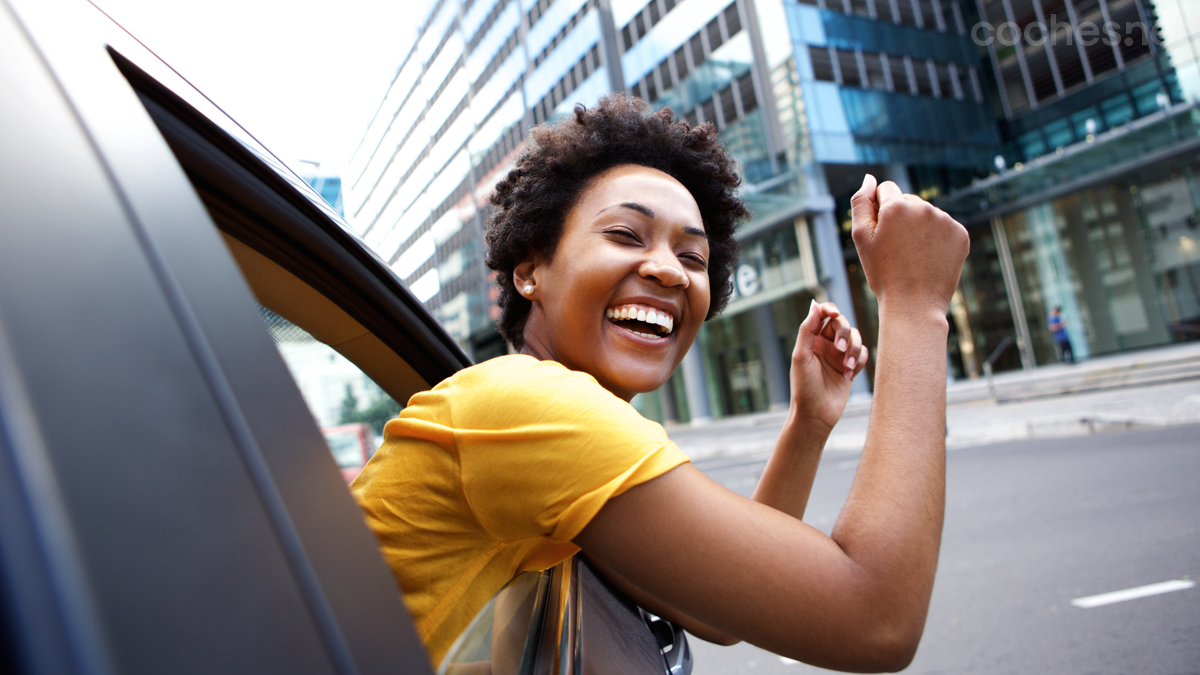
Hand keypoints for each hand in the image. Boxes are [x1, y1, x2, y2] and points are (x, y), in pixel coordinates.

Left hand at [788, 300, 867, 434]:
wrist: (816, 415)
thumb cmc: (804, 387)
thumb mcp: (801, 357)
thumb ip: (808, 330)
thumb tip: (815, 305)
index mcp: (810, 340)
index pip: (822, 315)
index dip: (830, 309)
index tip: (834, 314)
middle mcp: (824, 345)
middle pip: (841, 323)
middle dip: (843, 332)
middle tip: (838, 348)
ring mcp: (838, 356)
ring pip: (855, 338)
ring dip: (854, 349)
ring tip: (846, 366)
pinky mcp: (850, 367)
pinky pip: (862, 354)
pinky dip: (858, 361)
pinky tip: (848, 375)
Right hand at [851, 175, 968, 316]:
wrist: (914, 304)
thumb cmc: (882, 273)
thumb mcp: (861, 238)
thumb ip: (861, 203)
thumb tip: (869, 178)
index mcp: (896, 206)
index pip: (886, 189)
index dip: (880, 210)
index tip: (882, 233)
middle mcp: (923, 207)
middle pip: (908, 201)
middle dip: (901, 217)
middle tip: (896, 249)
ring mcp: (945, 220)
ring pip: (927, 214)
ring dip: (919, 227)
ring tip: (913, 255)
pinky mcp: (961, 234)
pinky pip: (944, 227)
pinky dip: (937, 238)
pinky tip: (929, 257)